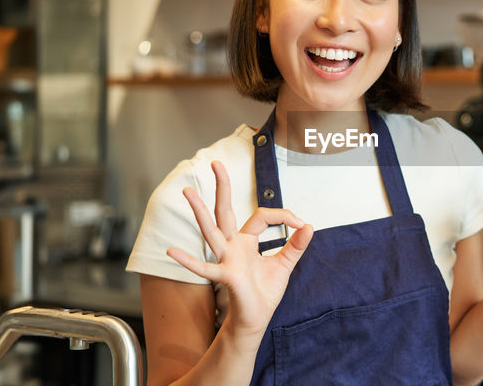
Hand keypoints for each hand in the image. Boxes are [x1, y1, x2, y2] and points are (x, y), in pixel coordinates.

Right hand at [167, 161, 313, 335]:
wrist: (257, 317)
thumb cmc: (264, 291)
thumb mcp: (285, 264)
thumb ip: (296, 245)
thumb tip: (310, 226)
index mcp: (246, 241)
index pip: (263, 216)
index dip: (284, 215)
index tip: (301, 224)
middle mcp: (232, 246)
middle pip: (225, 211)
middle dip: (222, 187)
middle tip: (215, 163)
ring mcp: (226, 259)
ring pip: (211, 231)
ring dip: (200, 212)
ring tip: (188, 192)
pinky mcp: (225, 276)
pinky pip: (204, 267)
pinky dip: (188, 260)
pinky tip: (172, 251)